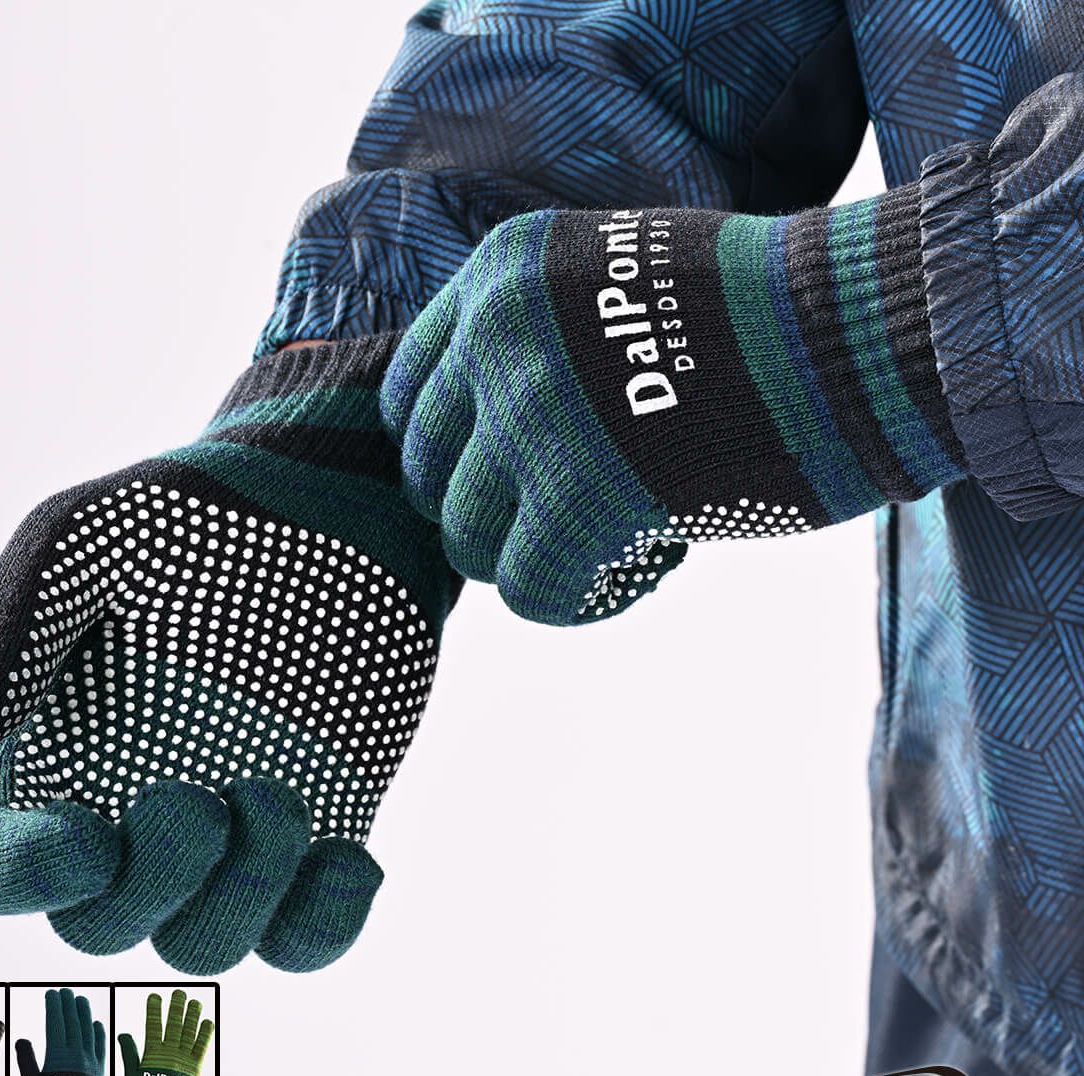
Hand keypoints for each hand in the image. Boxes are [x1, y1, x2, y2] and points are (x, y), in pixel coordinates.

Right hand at [0, 335, 457, 973]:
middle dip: (150, 884)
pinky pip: (308, 933)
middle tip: (196, 796)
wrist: (325, 508)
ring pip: (207, 939)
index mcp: (50, 753)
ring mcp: (228, 830)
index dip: (27, 877)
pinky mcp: (319, 830)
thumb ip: (15, 617)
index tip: (85, 838)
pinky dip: (325, 922)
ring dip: (239, 895)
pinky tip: (352, 859)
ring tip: (278, 794)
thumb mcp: (86, 534)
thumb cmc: (194, 516)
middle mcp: (128, 809)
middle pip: (104, 925)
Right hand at [15, 988, 104, 1075]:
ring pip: (89, 1029)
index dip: (54, 1006)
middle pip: (73, 1022)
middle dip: (68, 1004)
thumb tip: (22, 1038)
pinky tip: (96, 1023)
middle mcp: (78, 1053)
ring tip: (81, 999)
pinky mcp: (101, 1067)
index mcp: (59, 1055)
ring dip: (85, 1012)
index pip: (56, 1023)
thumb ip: (26, 1060)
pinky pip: (101, 1044)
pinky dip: (99, 1032)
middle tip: (64, 991)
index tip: (51, 993)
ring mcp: (92, 1059)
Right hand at [118, 990, 212, 1075]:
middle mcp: (170, 1053)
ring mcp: (184, 1058)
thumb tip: (123, 1034)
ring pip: (189, 1031)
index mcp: (153, 1054)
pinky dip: (205, 1033)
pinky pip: (202, 1046)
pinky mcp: (196, 1066)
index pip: (153, 1026)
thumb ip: (129, 1053)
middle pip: (174, 1024)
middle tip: (179, 992)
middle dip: (176, 1006)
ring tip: (195, 1002)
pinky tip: (208, 1021)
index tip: (154, 995)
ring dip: (193, 1015)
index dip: (154, 1010)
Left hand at [381, 192, 961, 624]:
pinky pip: (530, 590)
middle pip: (429, 475)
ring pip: (469, 541)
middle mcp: (497, 338)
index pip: (411, 396)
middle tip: (573, 517)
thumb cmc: (759, 320)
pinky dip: (578, 600)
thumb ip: (537, 350)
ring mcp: (532, 415)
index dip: (454, 455)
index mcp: (501, 278)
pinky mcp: (581, 493)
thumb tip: (486, 449)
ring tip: (622, 539)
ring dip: (539, 556)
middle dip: (493, 512)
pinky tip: (640, 569)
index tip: (513, 481)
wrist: (861, 333)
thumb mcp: (615, 292)